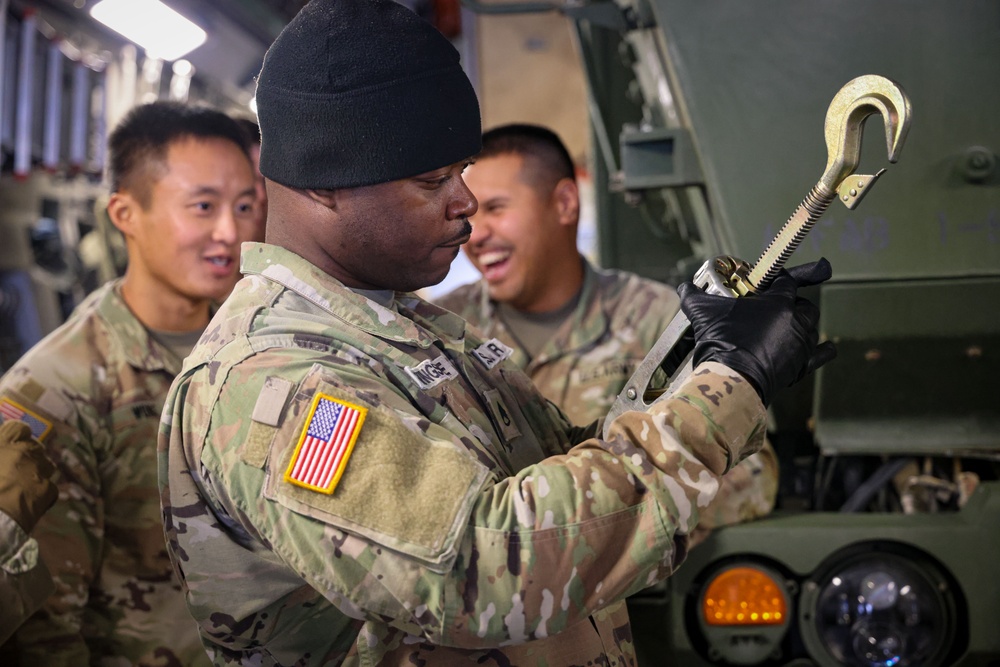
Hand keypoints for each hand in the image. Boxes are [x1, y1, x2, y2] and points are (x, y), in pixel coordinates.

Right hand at [0, 420, 57, 532]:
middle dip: (27, 453)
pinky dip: (41, 490)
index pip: (17, 428)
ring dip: (37, 470)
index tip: (7, 441)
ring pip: (46, 464)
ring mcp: (40, 472)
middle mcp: (26, 452)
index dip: (13, 434)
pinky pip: (50, 486)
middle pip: (35, 446)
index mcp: (5, 443)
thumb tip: (2, 455)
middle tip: (13, 466)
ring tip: (22, 482)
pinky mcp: (48, 491)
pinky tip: (29, 499)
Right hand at [677, 258, 837, 404]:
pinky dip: (822, 349)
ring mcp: (801, 343)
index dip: (778, 279)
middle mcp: (795, 320)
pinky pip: (821, 353)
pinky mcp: (802, 364)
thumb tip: (685, 288)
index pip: (786, 281)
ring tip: (787, 327)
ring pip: (811, 326)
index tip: (770, 282)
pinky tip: (825, 347)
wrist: (731, 378)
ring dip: (802, 324)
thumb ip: (694, 295)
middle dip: (793, 303)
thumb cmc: (721, 341)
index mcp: (778, 301)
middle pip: (804, 304)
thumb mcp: (703, 312)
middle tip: (776, 307)